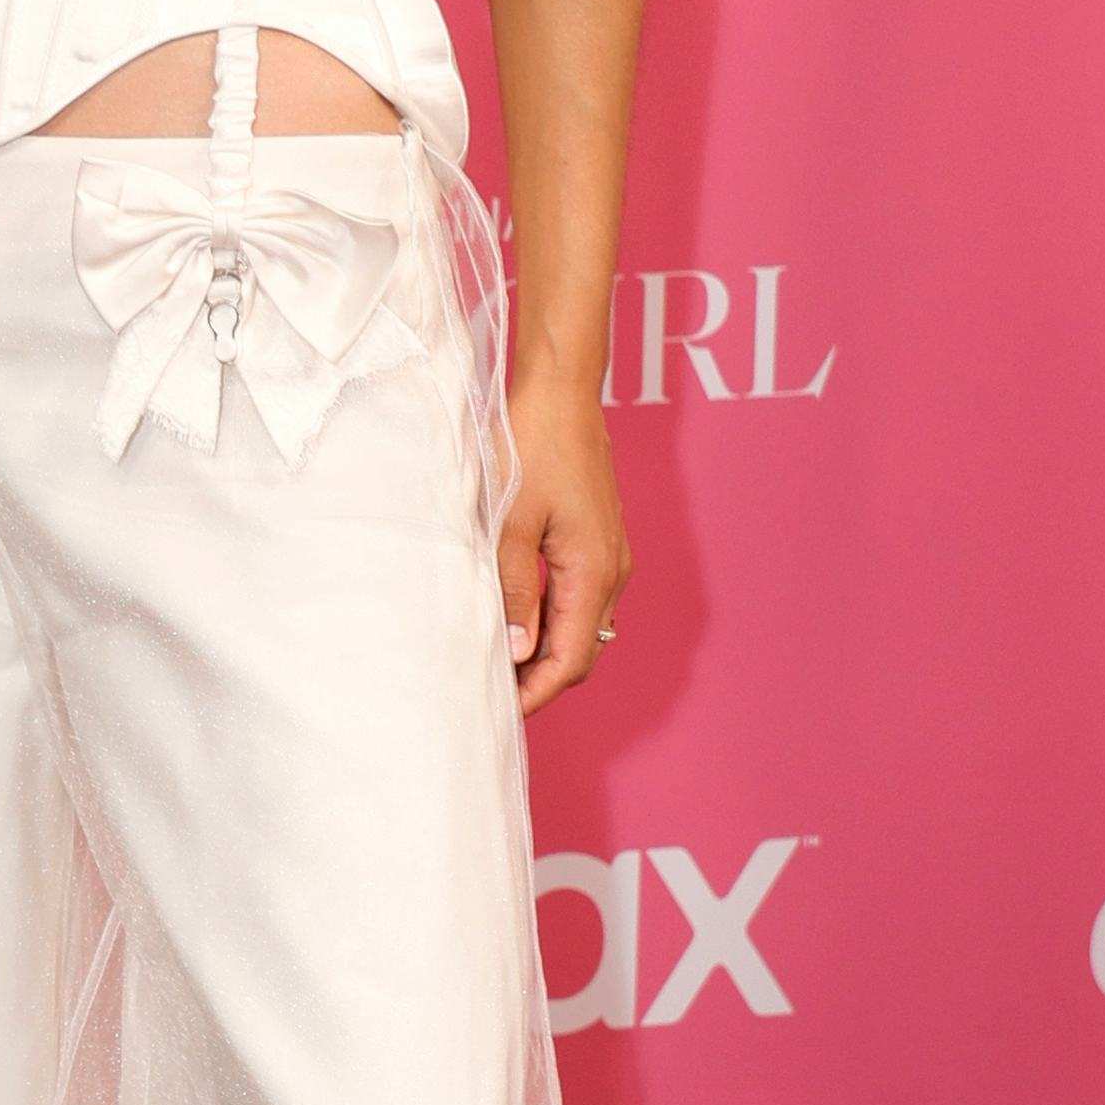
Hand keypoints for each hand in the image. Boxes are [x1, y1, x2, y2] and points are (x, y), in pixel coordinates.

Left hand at [497, 374, 626, 714]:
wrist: (560, 393)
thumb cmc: (531, 447)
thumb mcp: (509, 523)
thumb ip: (512, 589)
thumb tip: (516, 650)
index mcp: (593, 572)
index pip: (570, 659)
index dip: (536, 693)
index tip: (500, 711)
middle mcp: (612, 570)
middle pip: (582, 651)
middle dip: (542, 680)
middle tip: (492, 692)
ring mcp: (610, 556)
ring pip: (582, 627)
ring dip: (546, 651)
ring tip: (498, 661)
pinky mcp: (599, 541)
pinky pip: (582, 599)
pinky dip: (553, 622)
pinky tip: (518, 619)